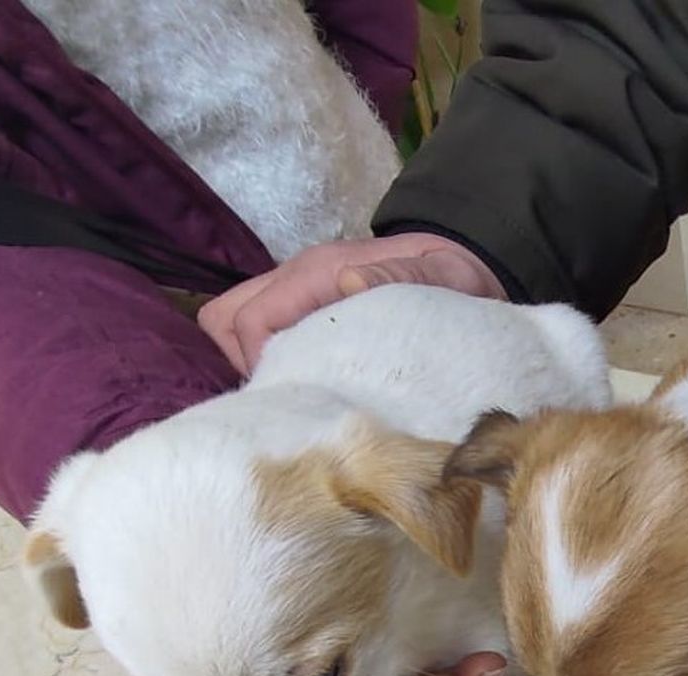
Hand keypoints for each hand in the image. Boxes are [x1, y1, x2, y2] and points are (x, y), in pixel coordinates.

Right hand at [197, 233, 506, 374]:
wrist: (462, 263)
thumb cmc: (449, 280)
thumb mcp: (440, 278)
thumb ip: (400, 277)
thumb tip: (350, 281)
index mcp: (319, 272)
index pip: (249, 322)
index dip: (257, 365)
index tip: (295, 399)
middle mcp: (296, 278)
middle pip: (225, 318)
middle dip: (240, 363)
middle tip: (286, 399)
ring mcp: (296, 292)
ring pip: (234, 324)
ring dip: (248, 361)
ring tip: (291, 395)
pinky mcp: (303, 308)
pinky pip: (258, 332)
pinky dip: (264, 358)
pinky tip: (301, 386)